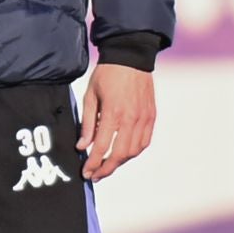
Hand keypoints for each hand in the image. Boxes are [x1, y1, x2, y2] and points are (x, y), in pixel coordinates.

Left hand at [76, 64, 155, 181]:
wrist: (131, 57)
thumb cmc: (107, 75)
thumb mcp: (90, 96)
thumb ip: (87, 123)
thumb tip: (82, 146)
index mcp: (113, 112)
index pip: (102, 147)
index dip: (93, 163)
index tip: (86, 173)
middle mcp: (131, 118)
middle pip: (120, 154)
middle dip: (106, 169)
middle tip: (96, 175)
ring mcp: (144, 118)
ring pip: (134, 151)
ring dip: (121, 162)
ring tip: (108, 165)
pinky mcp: (151, 116)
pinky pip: (144, 142)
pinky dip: (134, 152)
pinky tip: (124, 154)